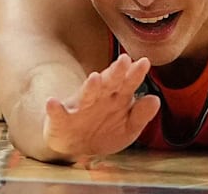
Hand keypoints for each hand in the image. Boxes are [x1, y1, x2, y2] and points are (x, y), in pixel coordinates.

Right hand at [42, 54, 159, 159]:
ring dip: (90, 87)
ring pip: (86, 94)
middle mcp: (99, 97)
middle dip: (116, 72)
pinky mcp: (61, 118)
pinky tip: (52, 103)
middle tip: (124, 60)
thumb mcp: (128, 128)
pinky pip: (57, 113)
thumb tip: (155, 99)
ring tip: (95, 78)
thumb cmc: (105, 131)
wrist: (76, 147)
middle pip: (109, 82)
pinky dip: (54, 108)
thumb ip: (141, 115)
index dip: (135, 73)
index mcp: (117, 97)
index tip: (144, 62)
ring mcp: (79, 107)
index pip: (128, 83)